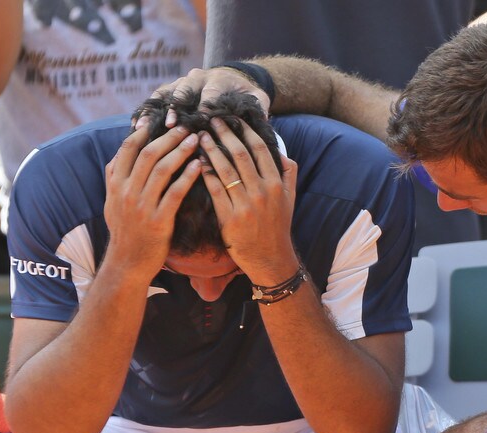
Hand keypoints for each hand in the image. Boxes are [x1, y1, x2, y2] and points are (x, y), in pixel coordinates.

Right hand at [102, 125, 201, 277]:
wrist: (128, 264)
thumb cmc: (125, 232)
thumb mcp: (111, 203)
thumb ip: (114, 179)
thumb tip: (117, 157)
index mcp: (115, 184)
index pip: (128, 149)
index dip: (144, 131)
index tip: (159, 120)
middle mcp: (126, 192)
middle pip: (148, 154)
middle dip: (168, 137)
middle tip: (185, 127)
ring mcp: (142, 206)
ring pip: (163, 170)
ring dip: (181, 151)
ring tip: (196, 140)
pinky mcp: (158, 220)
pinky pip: (175, 192)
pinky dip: (188, 176)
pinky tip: (199, 166)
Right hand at [136, 67, 272, 129]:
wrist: (235, 80)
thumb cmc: (247, 95)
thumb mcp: (258, 99)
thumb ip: (260, 107)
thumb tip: (263, 120)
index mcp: (218, 80)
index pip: (210, 94)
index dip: (205, 109)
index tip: (202, 123)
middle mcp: (196, 78)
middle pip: (182, 91)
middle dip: (176, 108)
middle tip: (171, 125)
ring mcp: (181, 83)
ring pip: (164, 94)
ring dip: (154, 111)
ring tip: (143, 127)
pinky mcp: (171, 91)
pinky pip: (156, 100)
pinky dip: (146, 112)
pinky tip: (136, 128)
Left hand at [198, 117, 299, 281]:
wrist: (270, 258)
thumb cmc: (278, 227)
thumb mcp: (290, 199)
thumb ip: (289, 173)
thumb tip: (282, 151)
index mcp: (276, 184)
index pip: (259, 149)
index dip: (245, 131)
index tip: (233, 119)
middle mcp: (262, 192)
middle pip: (240, 155)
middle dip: (225, 134)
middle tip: (212, 120)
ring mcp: (246, 205)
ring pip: (225, 169)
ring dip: (212, 149)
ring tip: (200, 136)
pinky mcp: (230, 218)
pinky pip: (215, 190)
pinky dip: (205, 173)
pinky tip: (196, 162)